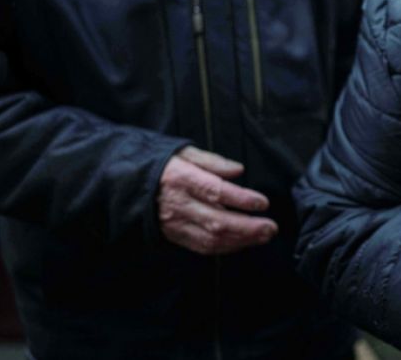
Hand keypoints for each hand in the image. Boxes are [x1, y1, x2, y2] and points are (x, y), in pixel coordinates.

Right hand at [157, 146, 277, 254]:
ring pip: (211, 239)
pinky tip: (243, 243)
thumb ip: (213, 161)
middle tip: (271, 227)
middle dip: (248, 227)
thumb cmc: (164, 166)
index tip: (262, 202)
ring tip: (264, 236)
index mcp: (182, 179)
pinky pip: (202, 247)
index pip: (215, 191)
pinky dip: (226, 248)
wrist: (129, 186)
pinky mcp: (175, 236)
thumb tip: (239, 170)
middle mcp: (179, 204)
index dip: (241, 199)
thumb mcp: (184, 152)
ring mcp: (176, 223)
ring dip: (241, 240)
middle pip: (217, 221)